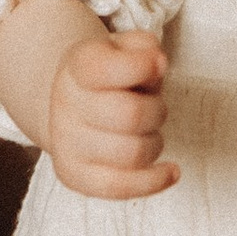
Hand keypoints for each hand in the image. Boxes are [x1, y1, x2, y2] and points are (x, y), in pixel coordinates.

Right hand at [46, 28, 175, 201]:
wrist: (74, 105)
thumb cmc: (114, 77)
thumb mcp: (128, 49)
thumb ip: (144, 47)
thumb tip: (156, 63)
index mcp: (78, 66)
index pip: (106, 69)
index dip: (141, 67)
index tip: (159, 64)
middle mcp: (64, 104)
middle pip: (131, 116)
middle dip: (156, 110)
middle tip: (153, 105)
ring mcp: (65, 143)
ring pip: (132, 153)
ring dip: (154, 141)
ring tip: (146, 131)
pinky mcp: (73, 175)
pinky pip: (119, 188)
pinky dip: (153, 181)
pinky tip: (172, 171)